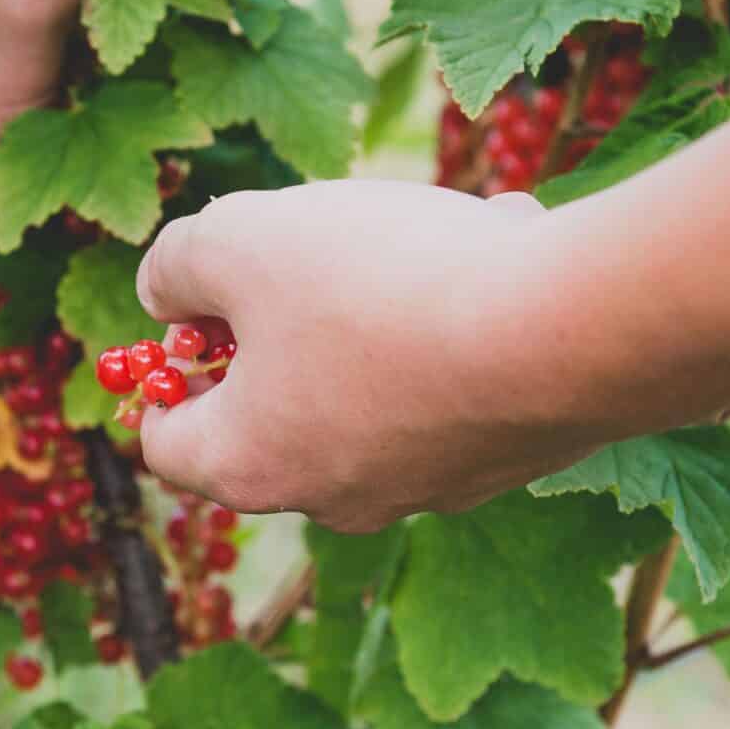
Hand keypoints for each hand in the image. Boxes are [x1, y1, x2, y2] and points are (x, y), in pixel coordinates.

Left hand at [133, 182, 620, 531]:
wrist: (567, 331)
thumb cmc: (380, 286)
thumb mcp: (240, 237)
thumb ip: (178, 263)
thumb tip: (167, 295)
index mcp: (252, 465)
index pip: (167, 446)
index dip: (162, 376)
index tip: (191, 317)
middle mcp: (336, 498)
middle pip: (277, 415)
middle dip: (285, 326)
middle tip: (309, 257)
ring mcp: (428, 487)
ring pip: (378, 383)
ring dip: (386, 307)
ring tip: (430, 230)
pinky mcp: (506, 461)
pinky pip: (460, 377)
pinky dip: (465, 316)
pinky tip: (505, 248)